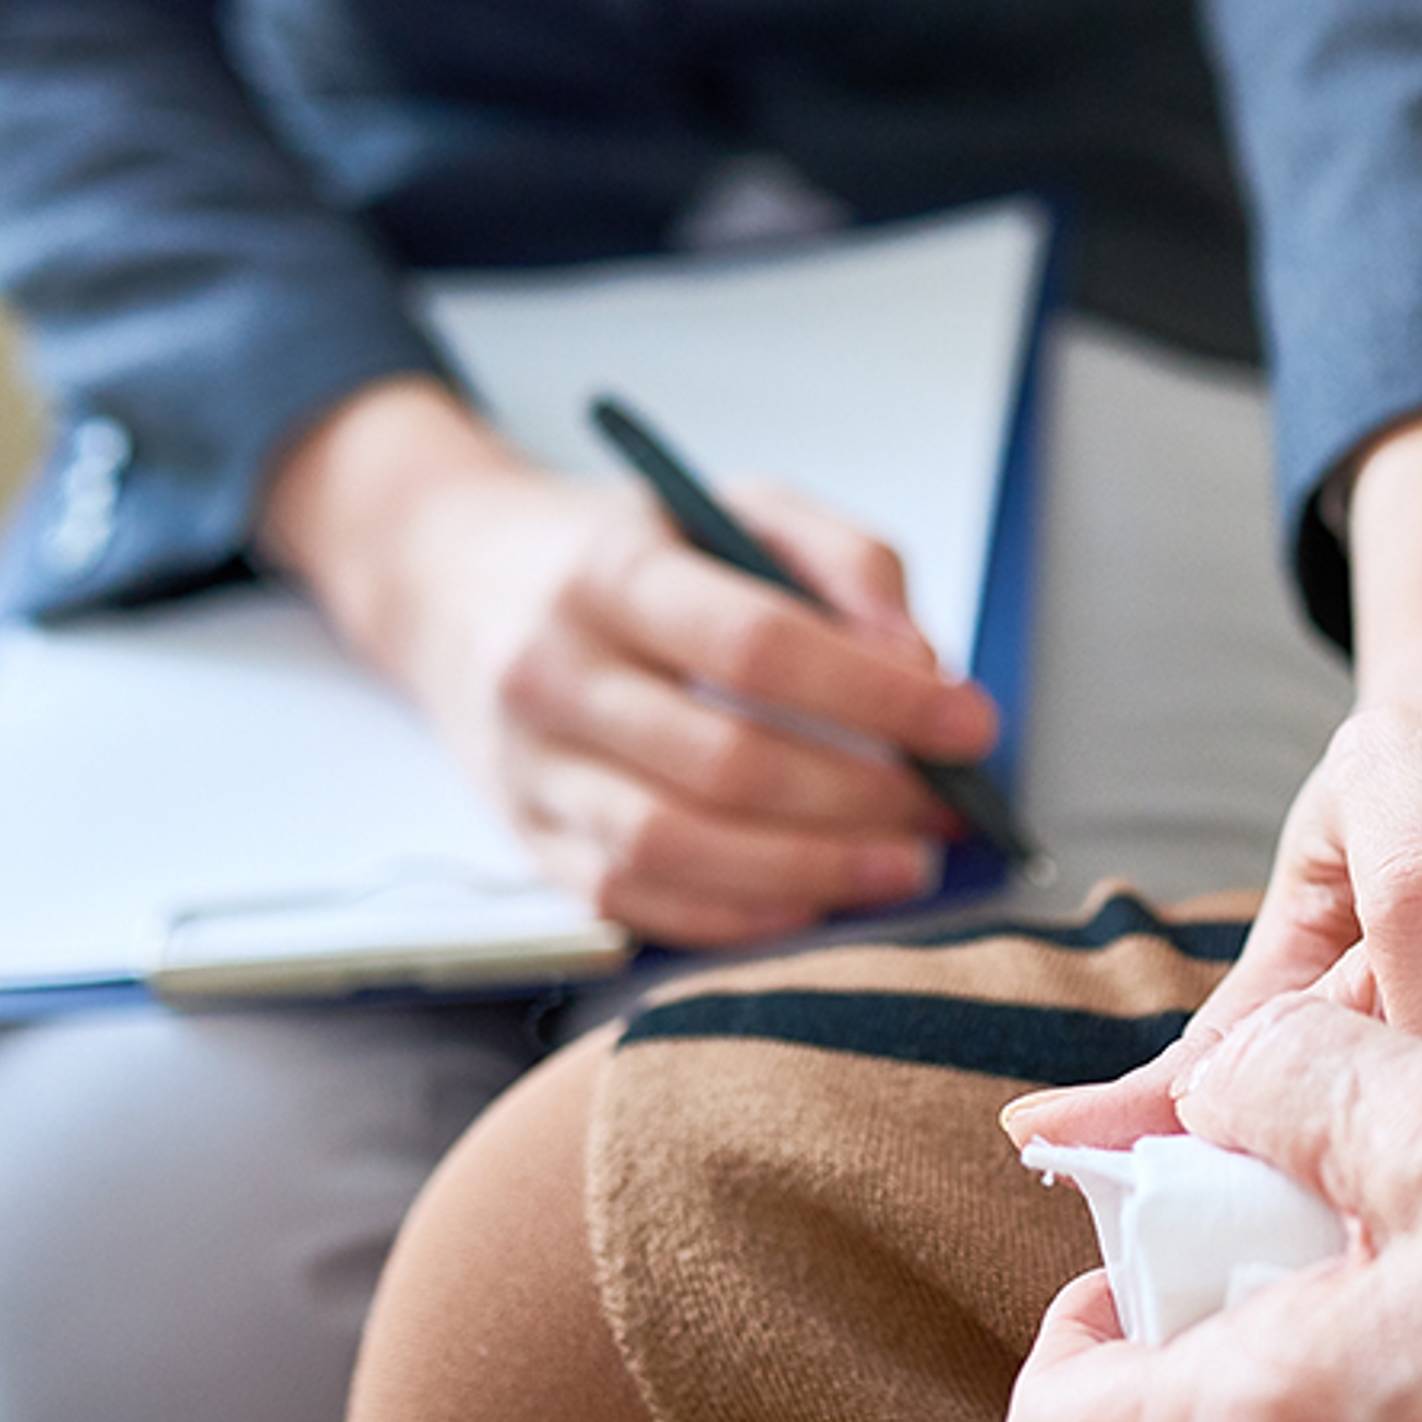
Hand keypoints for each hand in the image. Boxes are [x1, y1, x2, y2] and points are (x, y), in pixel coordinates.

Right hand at [262, 376, 1000, 946]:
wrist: (452, 581)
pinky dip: (740, 915)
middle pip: (724, 760)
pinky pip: (636, 902)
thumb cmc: (621, 547)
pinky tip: (814, 897)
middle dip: (860, 798)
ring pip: (676, 847)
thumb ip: (844, 561)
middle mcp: (552, 671)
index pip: (757, 644)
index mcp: (609, 571)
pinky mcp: (527, 838)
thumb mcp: (733, 505)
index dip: (877, 697)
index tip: (969, 725)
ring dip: (811, 872)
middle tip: (945, 809)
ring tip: (901, 865)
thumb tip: (920, 662)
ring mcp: (529, 766)